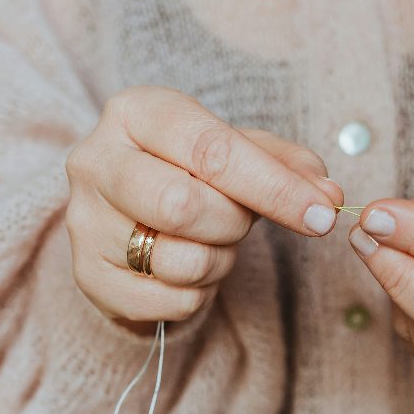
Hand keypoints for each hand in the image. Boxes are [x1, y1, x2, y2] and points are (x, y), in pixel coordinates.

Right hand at [65, 86, 341, 323]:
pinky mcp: (87, 275)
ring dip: (218, 261)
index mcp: (136, 112)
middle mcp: (95, 161)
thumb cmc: (190, 172)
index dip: (274, 187)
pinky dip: (198, 293)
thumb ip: (286, 165)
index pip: (211, 151)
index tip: (322, 213)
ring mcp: (83, 221)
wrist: (129, 212)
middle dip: (234, 223)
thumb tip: (329, 196)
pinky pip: (169, 302)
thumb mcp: (238, 150)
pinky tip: (187, 268)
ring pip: (179, 260)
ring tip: (211, 241)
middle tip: (240, 220)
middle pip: (184, 206)